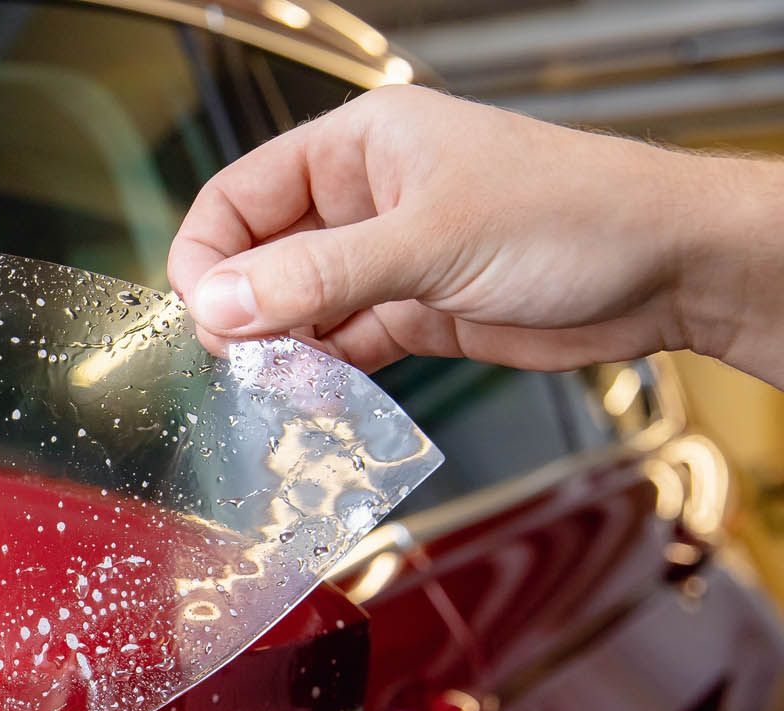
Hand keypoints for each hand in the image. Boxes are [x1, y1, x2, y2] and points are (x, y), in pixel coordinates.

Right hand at [167, 85, 783, 385]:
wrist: (670, 271)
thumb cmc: (572, 216)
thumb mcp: (430, 242)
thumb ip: (317, 278)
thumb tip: (219, 305)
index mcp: (357, 147)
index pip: (239, 197)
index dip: (208, 256)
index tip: (203, 317)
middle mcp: (362, 199)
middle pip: (260, 257)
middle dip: (241, 311)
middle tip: (237, 364)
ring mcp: (386, 259)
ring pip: (296, 308)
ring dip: (279, 351)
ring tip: (275, 389)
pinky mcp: (413, 313)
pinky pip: (341, 346)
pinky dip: (321, 375)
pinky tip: (313, 399)